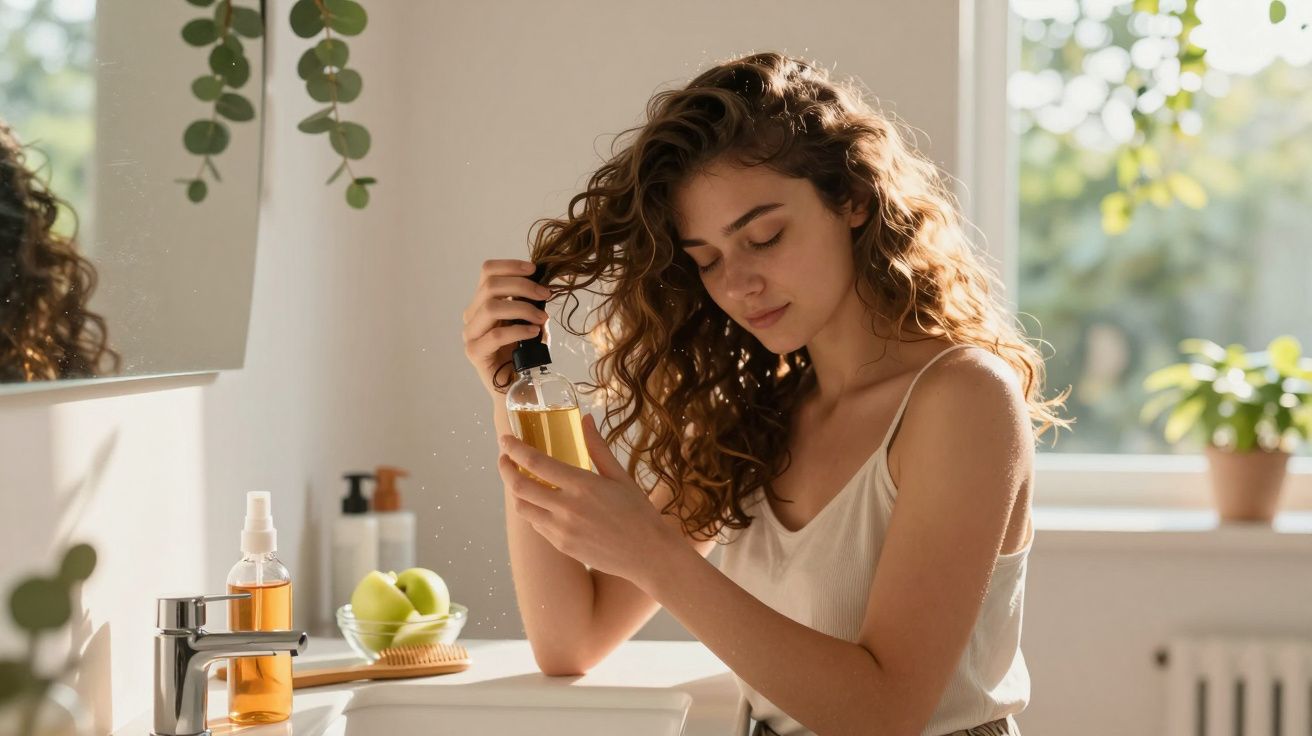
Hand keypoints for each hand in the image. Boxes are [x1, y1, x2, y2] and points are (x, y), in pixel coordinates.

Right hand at [461, 258, 551, 394]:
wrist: (517, 387)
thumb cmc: (525, 353)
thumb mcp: (531, 321)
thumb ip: (532, 303)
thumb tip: (544, 286)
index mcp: (483, 302)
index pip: (488, 271)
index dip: (511, 265)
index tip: (535, 270)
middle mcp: (472, 315)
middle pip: (490, 286)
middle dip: (522, 286)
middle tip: (545, 295)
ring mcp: (470, 333)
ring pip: (491, 307)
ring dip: (522, 308)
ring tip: (542, 318)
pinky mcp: (474, 352)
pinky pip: (495, 335)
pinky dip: (518, 330)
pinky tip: (534, 332)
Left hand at [497, 413, 679, 586]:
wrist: (648, 554)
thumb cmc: (638, 512)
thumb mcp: (619, 475)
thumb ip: (597, 447)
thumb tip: (585, 419)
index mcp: (582, 485)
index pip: (535, 463)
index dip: (515, 449)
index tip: (505, 440)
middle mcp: (567, 508)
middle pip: (519, 486)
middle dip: (505, 468)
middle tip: (505, 458)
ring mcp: (561, 530)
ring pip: (523, 508)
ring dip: (515, 492)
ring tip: (519, 479)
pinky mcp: (562, 546)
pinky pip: (537, 525)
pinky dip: (532, 510)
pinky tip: (540, 502)